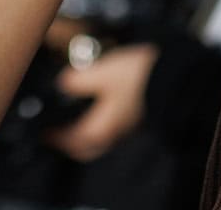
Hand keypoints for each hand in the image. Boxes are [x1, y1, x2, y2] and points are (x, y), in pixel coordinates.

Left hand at [46, 43, 158, 161]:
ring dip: (87, 131)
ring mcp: (127, 127)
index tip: (46, 134)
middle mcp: (114, 133)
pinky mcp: (137, 117)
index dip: (56, 139)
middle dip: (72, 142)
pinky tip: (100, 105)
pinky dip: (102, 121)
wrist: (174, 78)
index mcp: (100, 128)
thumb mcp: (100, 73)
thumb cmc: (136, 78)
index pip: (72, 142)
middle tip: (60, 132)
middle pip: (88, 146)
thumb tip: (62, 84)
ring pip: (102, 137)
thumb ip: (78, 81)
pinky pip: (114, 127)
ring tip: (78, 117)